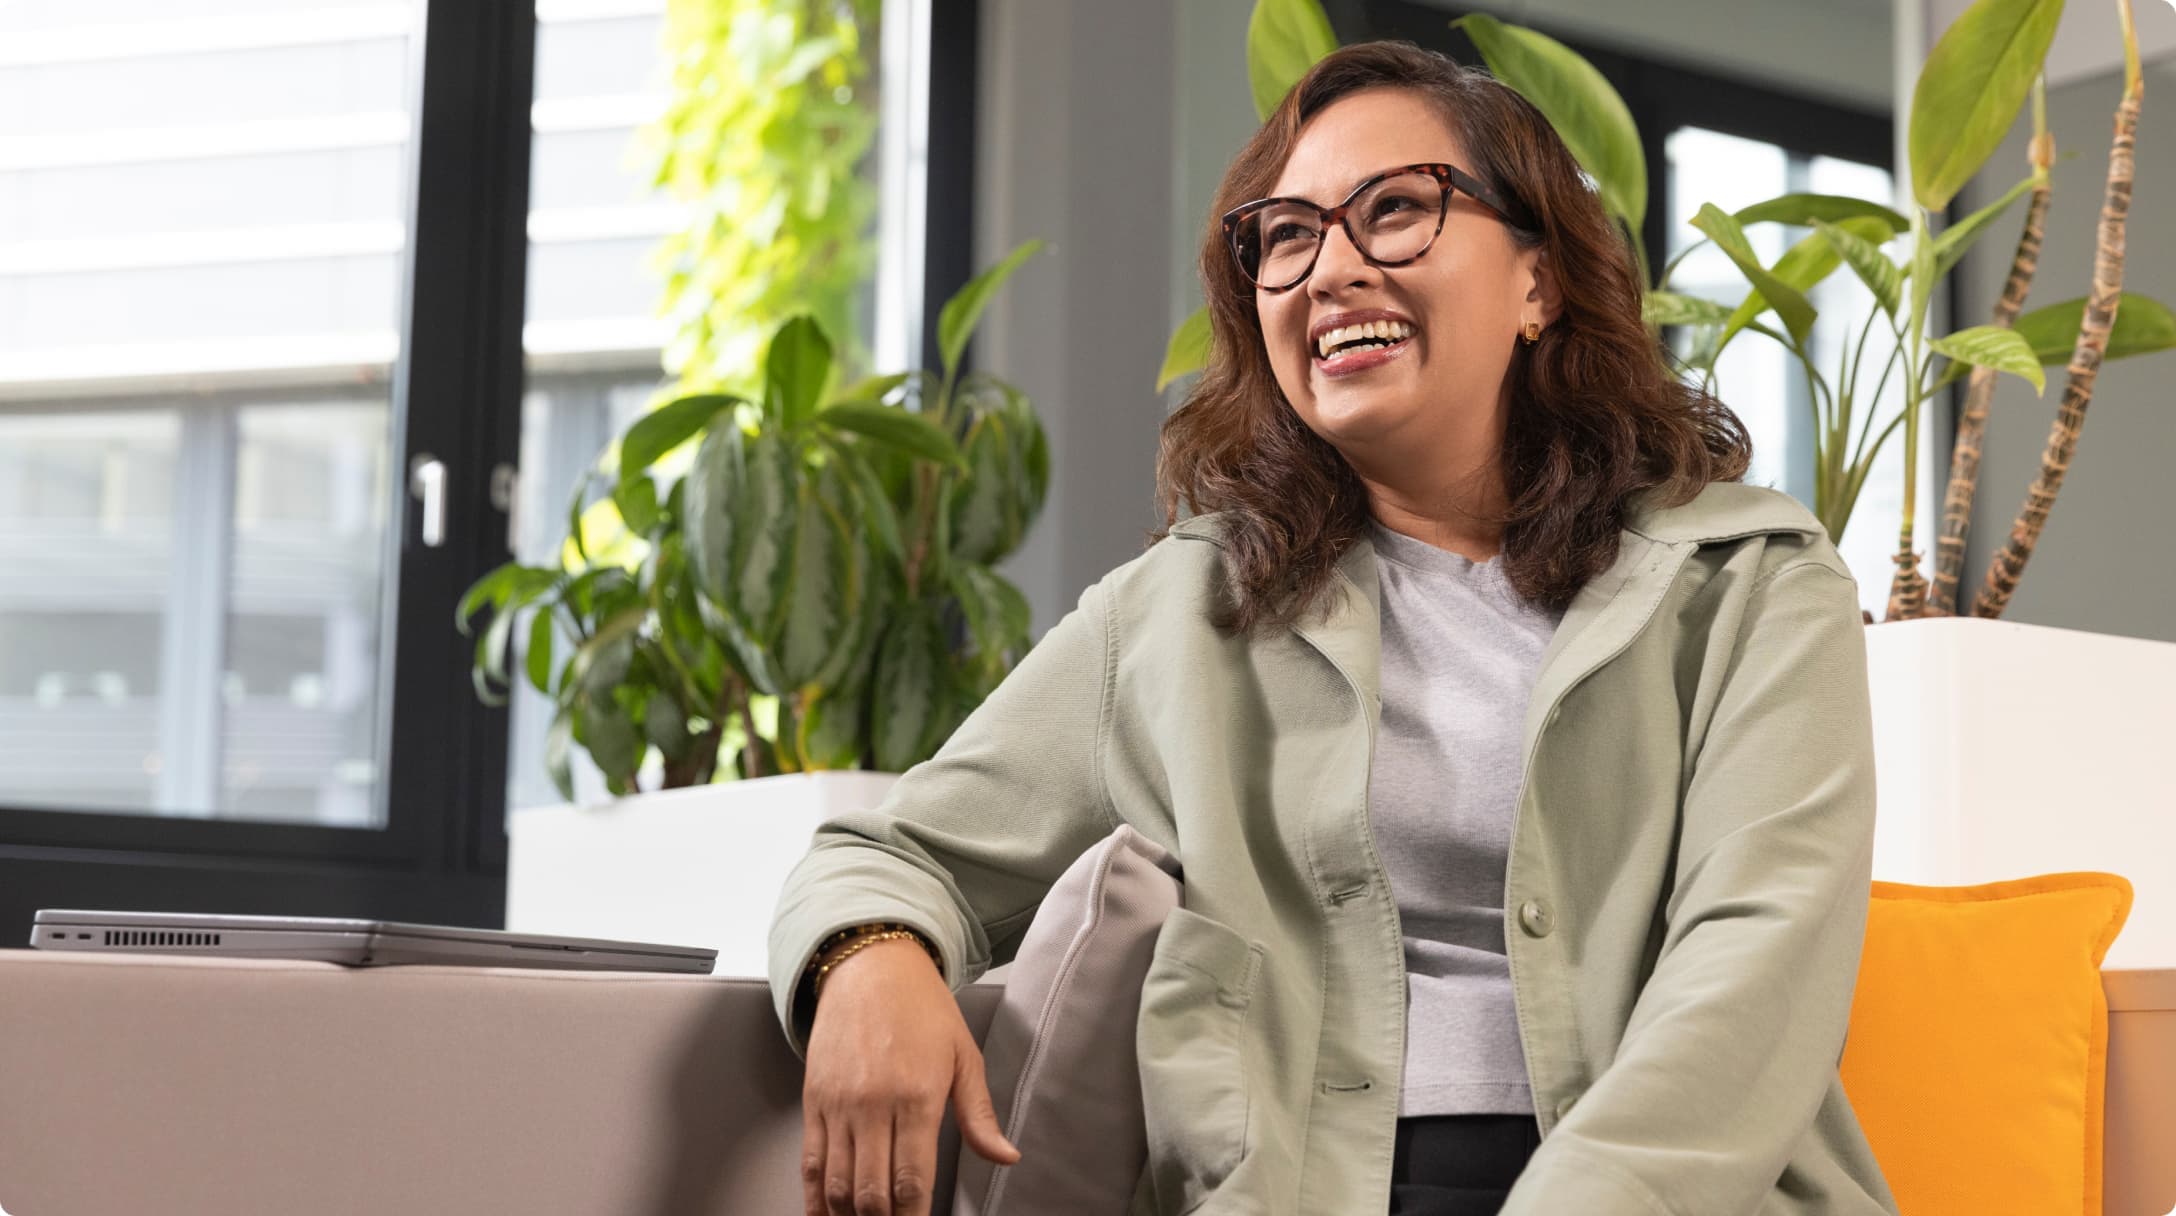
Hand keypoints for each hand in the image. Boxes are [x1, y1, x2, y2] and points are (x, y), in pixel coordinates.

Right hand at [800, 937, 1020, 1214]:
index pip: (912, 1180)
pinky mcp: (814, 1100)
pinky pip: (810, 1162)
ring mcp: (839, 1104)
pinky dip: (815, 1198)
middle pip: (871, 1191)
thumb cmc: (922, 1008)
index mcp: (917, 1096)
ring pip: (837, 1183)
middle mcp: (874, 1104)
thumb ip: (980, 1115)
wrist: (871, 966)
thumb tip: (1005, 1156)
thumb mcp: (963, 1056)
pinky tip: (826, 1215)